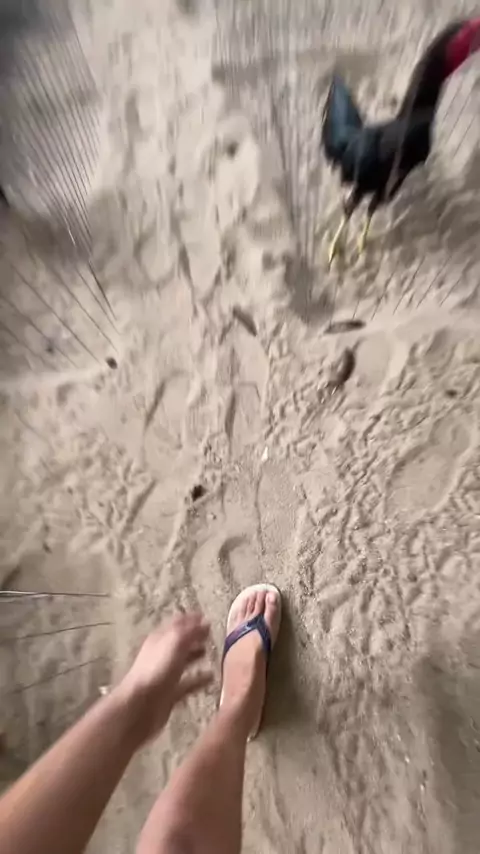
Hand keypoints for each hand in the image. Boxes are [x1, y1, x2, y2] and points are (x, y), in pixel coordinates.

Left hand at [117, 613, 212, 745]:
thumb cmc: (156, 670)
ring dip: (196, 656)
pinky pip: (187, 683)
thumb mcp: (175, 643)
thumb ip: (190, 631)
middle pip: (180, 641)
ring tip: (213, 653)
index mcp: (160, 639)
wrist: (140, 706)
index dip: (190, 619)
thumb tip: (203, 621)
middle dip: (194, 637)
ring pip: (183, 661)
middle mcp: (161, 654)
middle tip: (210, 634)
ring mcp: (165, 674)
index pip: (176, 623)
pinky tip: (212, 678)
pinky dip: (199, 679)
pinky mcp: (170, 693)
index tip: (205, 616)